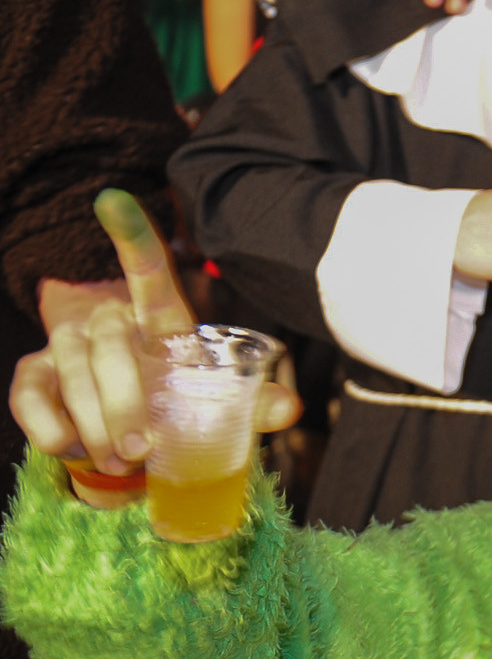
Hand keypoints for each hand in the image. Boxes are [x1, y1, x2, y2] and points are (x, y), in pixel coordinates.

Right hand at [12, 191, 299, 488]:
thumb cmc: (178, 405)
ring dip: (94, 423)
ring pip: (72, 373)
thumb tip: (292, 409)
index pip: (147, 272)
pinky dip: (52, 428)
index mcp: (159, 321)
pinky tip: (73, 449)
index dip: (131, 236)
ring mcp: (65, 346)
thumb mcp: (218, 401)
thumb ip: (255, 404)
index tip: (110, 196)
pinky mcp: (35, 376)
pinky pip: (31, 396)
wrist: (126, 437)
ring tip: (120, 462)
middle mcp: (108, 322)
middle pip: (109, 347)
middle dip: (124, 404)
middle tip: (141, 449)